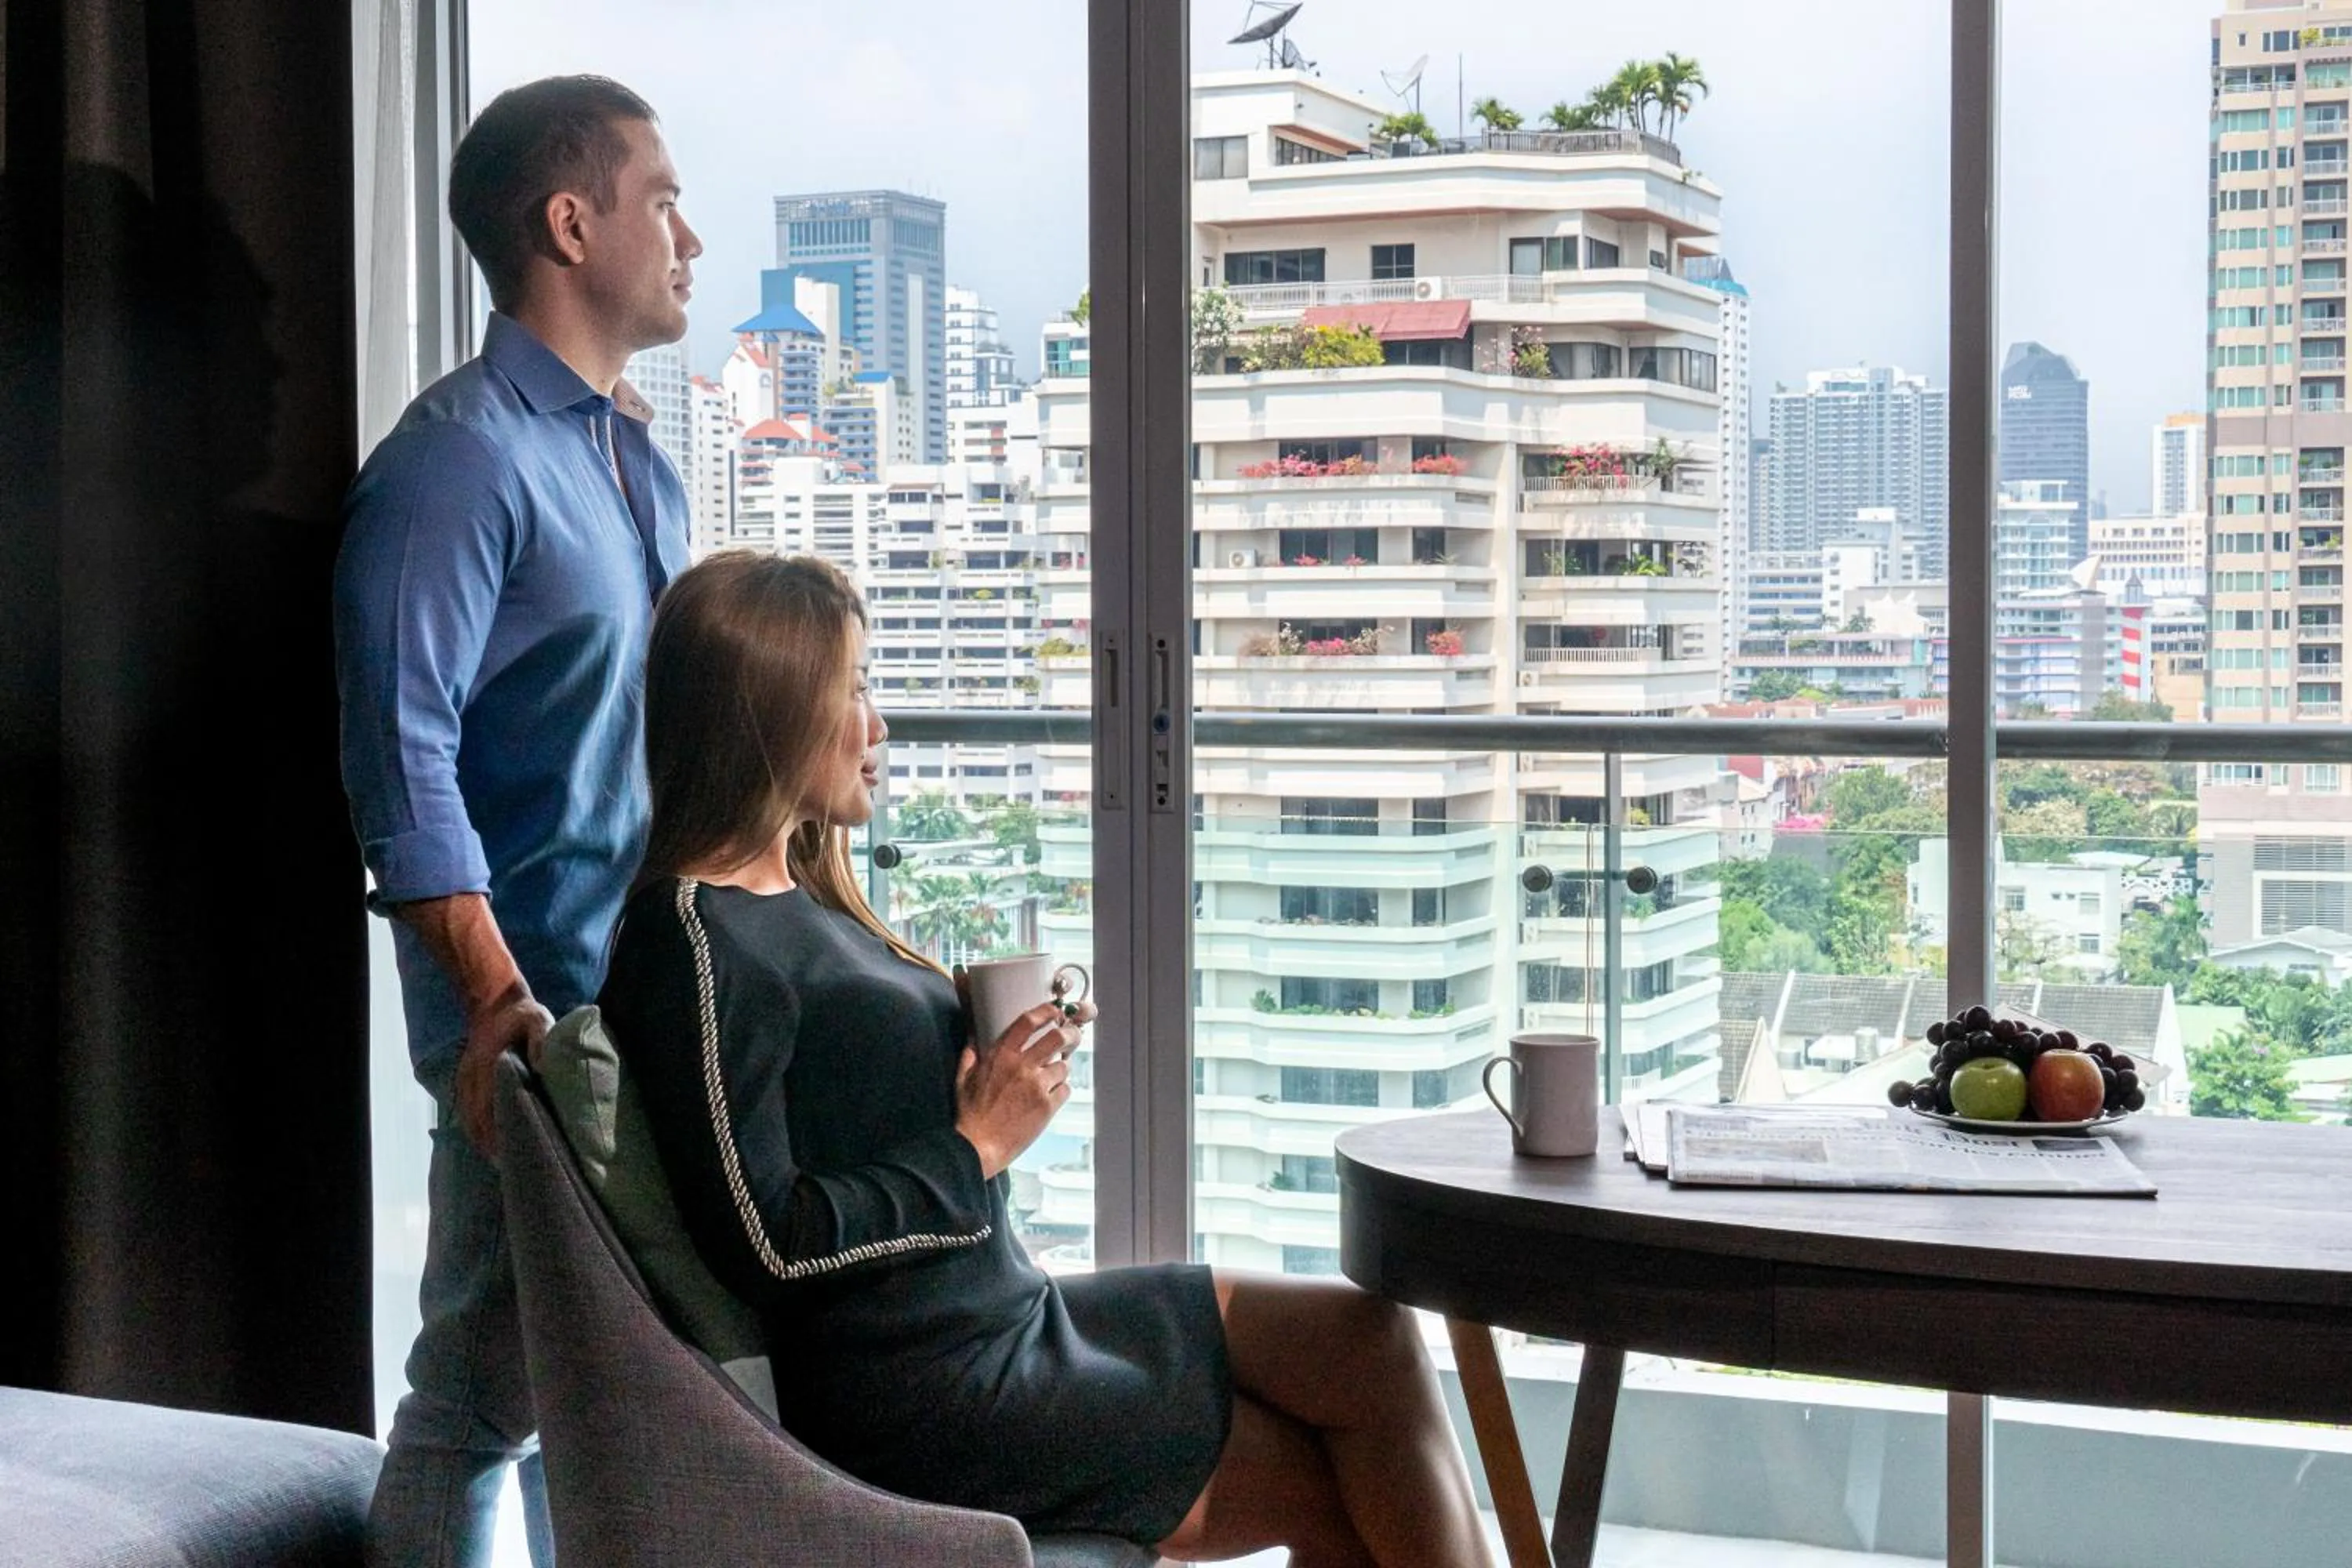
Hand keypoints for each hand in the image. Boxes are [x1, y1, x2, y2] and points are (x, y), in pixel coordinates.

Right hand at [453, 986, 555, 1159]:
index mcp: (488, 1065)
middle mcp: (472, 1076)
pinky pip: (465, 1110)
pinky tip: (485, 1143)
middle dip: (489, 1145)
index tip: (507, 1155)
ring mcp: (466, 1078)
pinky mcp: (466, 1078)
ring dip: (481, 1140)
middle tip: (508, 1168)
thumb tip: (543, 1064)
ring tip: (498, 1163)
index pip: (488, 1107)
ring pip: (468, 1117)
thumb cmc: (522, 1014)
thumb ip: (541, 1039)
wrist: (495, 1000)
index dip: (495, 1133)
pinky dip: (474, 1128)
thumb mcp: (538, 1019)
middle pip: (476, 1119)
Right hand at [953, 997, 1096, 1179]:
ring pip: (1064, 1067)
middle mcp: (1022, 1067)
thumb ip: (970, 1055)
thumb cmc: (970, 1115)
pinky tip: (1048, 1098)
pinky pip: (1064, 1090)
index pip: (1028, 1022)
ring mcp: (1037, 1087)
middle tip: (1071, 1037)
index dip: (1046, 1011)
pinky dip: (1060, 1091)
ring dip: (1060, 1070)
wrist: (978, 1146)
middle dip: (1069, 1034)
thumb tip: (973, 1039)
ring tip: (1050, 1079)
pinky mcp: (1047, 1107)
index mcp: (1001, 1056)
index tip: (1055, 1010)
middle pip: (1057, 1038)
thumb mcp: (963, 1079)